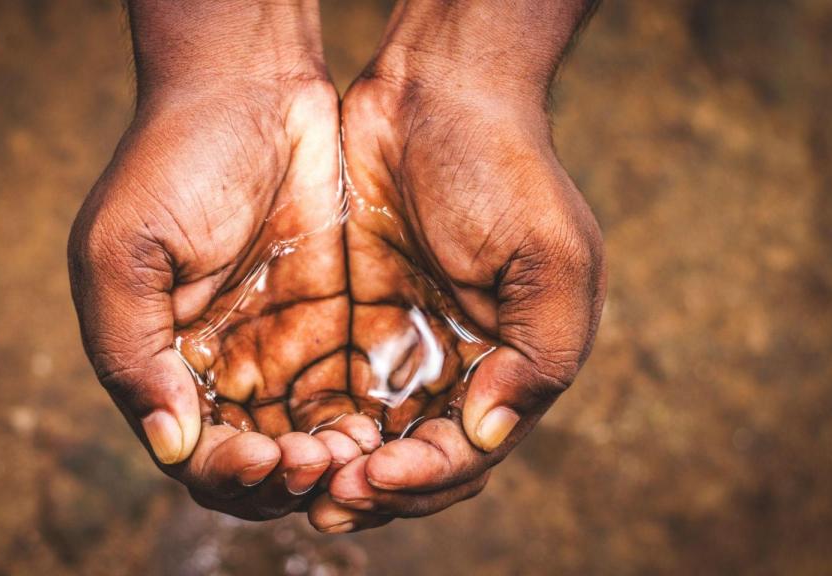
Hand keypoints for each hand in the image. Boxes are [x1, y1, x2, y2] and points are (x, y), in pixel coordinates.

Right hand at [68, 2, 379, 520]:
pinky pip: (350, 393)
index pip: (194, 454)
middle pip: (255, 462)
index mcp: (164, 360)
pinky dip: (362, 423)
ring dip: (328, 464)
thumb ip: (132, 353)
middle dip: (284, 480)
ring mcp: (281, 344)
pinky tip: (379, 424)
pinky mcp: (334, 320)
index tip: (263, 458)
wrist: (253, 85)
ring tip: (353, 452)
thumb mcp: (122, 251)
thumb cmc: (174, 159)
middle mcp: (223, 365)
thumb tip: (170, 446)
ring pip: (307, 440)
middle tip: (316, 463)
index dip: (227, 474)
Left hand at [310, 0, 605, 531]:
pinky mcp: (350, 319)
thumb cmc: (505, 170)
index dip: (426, 478)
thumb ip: (537, 356)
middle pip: (412, 460)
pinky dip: (309, 419)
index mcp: (508, 367)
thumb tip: (484, 437)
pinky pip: (326, 386)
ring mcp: (399, 345)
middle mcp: (452, 369)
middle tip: (328, 500)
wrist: (434, 93)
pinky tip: (280, 433)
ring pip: (366, 435)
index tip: (378, 476)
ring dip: (335, 467)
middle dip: (375, 489)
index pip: (466, 453)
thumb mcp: (551, 259)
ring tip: (299, 478)